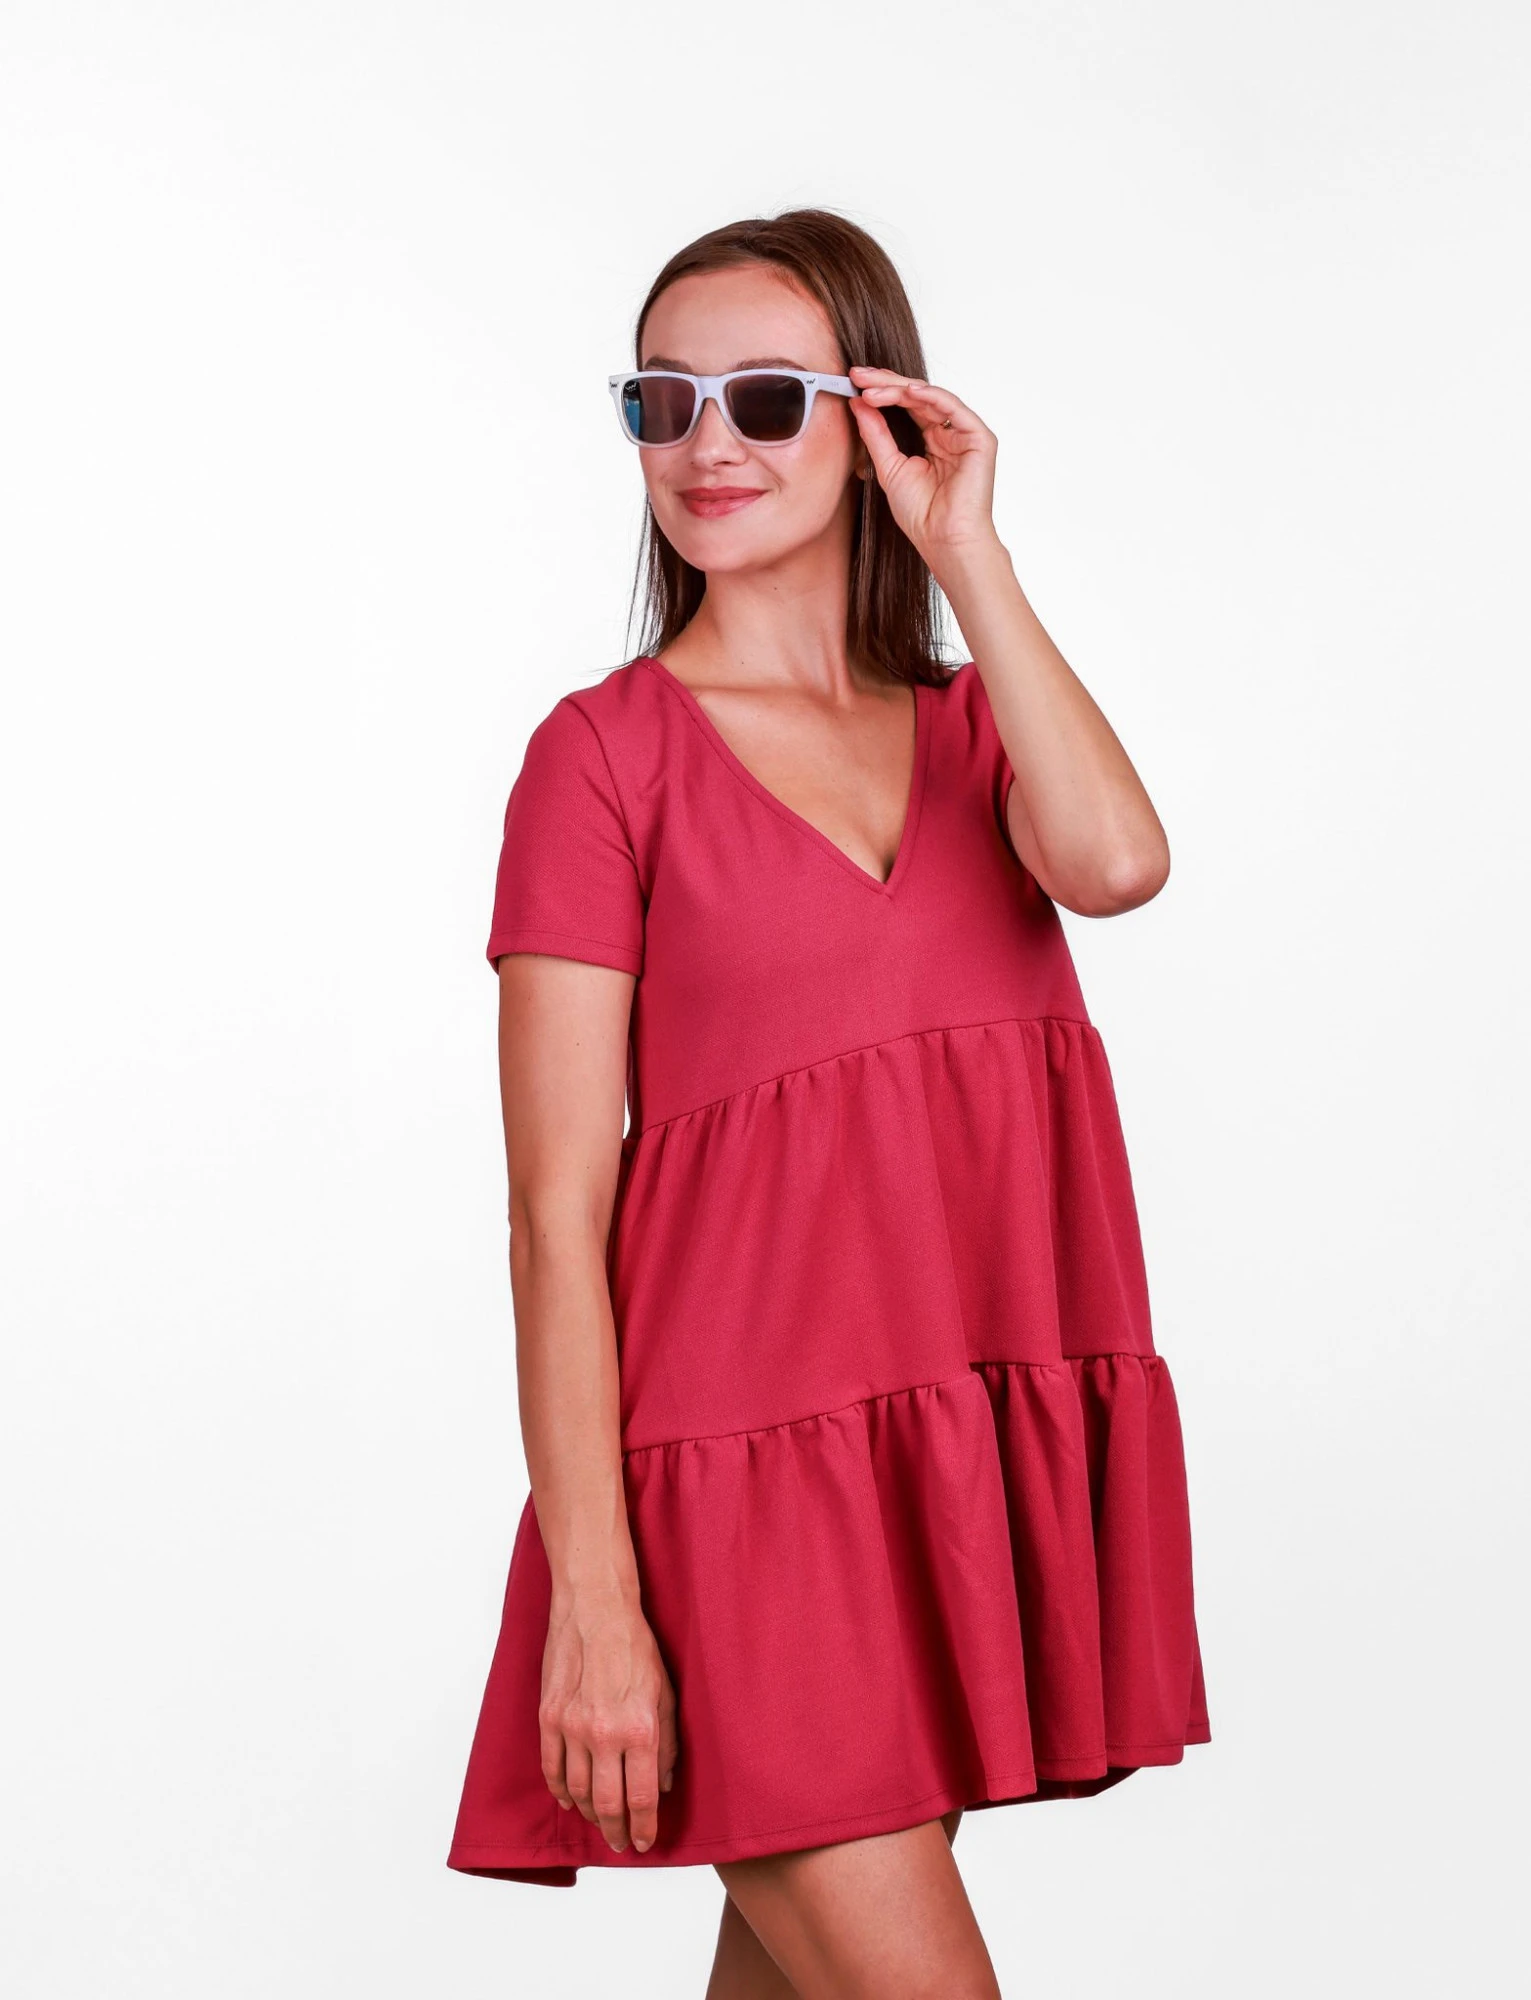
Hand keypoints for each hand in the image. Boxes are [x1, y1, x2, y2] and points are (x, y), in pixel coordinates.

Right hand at [538, 1588, 678, 1853]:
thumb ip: (668, 1744)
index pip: (641, 1798)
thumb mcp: (666, 1693)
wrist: (596, 1609)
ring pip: (577, 1791)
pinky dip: (560, 1790)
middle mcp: (604, 1735)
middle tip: (620, 1843)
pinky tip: (569, 1799)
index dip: (643, 1827)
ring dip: (589, 1814)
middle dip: (616, 1831)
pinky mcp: (548, 1717)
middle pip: (607, 1803)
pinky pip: (551, 1767)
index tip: (644, 1842)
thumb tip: (664, 1784)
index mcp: (639, 1730)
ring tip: (599, 1822)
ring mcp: (571, 1727)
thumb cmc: (635, 1646)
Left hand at [848, 365, 1002, 574]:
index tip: (853, 384)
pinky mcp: (979, 438)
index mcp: (931, 441)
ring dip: (900, 388)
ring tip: (872, 388)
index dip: (880, 392)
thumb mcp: (888, 467)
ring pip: (931, 397)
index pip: (905, 406)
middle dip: (886, 383)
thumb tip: (859, 403)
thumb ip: (875, 434)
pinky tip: (907, 391)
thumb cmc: (921, 515)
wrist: (944, 540)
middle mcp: (948, 433)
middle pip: (916, 396)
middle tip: (858, 376)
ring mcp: (965, 434)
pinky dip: (930, 396)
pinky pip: (953, 407)